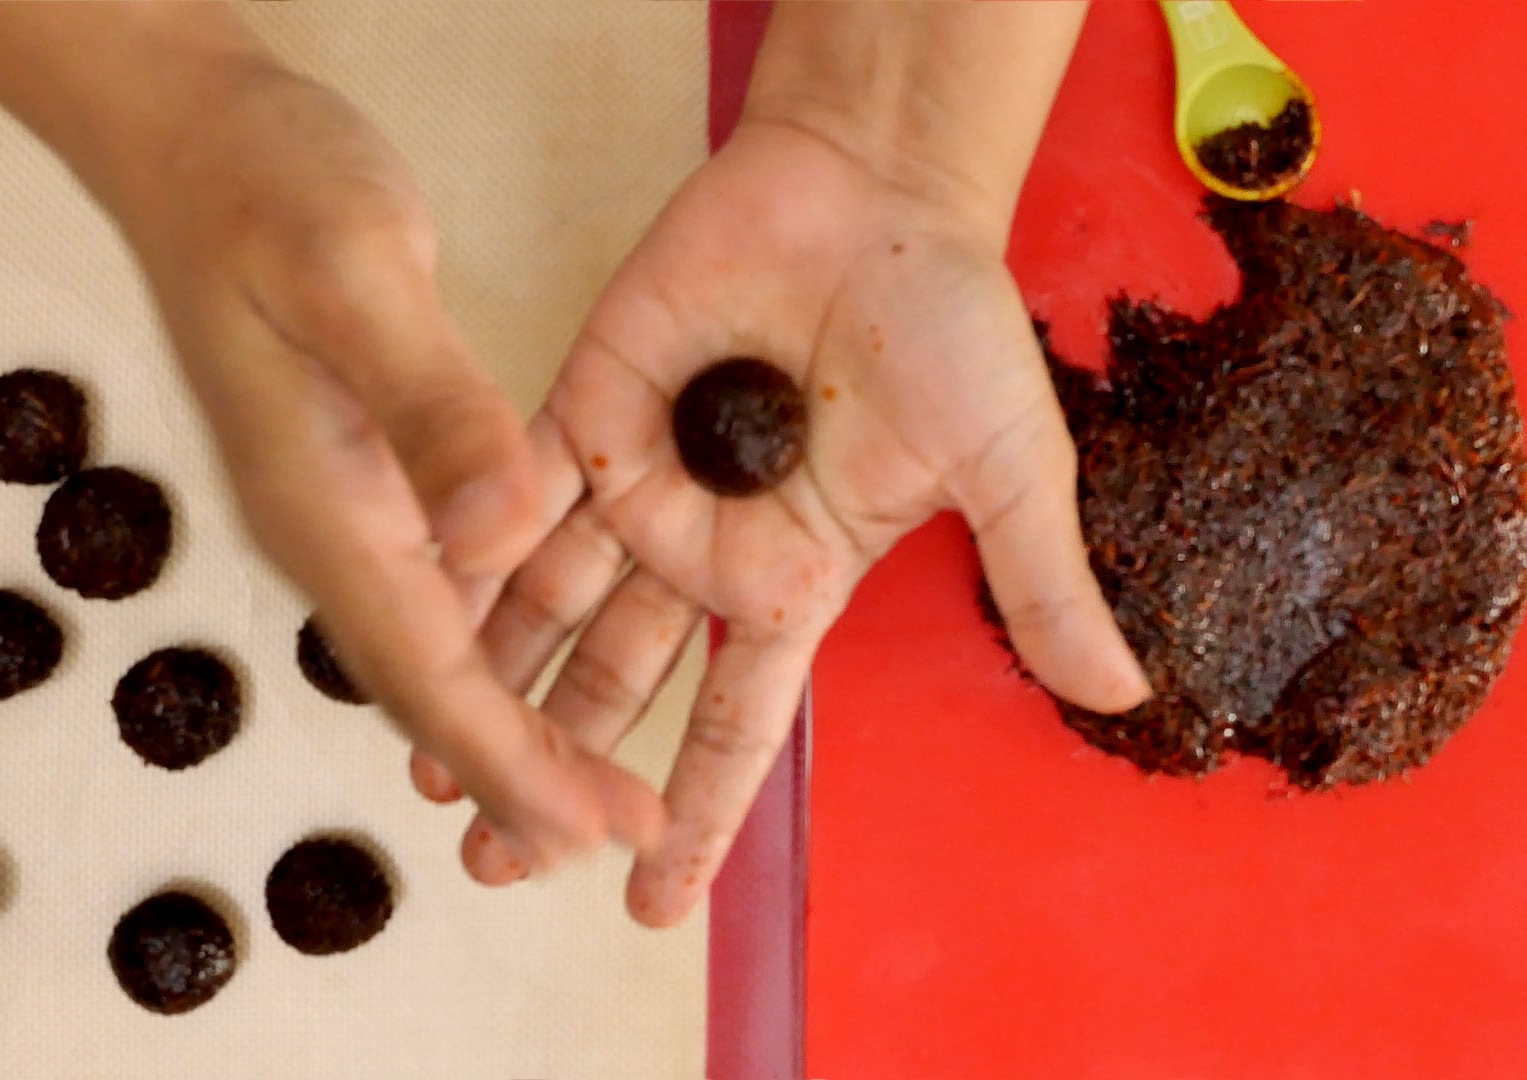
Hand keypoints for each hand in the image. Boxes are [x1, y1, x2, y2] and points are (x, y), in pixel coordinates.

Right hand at [105, 61, 662, 868]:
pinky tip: (543, 665)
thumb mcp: (354, 269)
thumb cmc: (267, 188)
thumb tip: (503, 537)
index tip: (589, 832)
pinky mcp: (368, 474)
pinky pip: (439, 593)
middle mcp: (331, 532)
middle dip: (522, 775)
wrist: (193, 141)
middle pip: (430, 689)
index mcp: (326, 508)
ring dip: (511, 729)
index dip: (509, 760)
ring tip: (599, 789)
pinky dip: (496, 651)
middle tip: (624, 838)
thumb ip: (428, 402)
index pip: (424, 671)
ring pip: (436, 653)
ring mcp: (343, 509)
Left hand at [418, 115, 1150, 925]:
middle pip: (617, 685)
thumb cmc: (947, 322)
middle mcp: (704, 544)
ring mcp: (639, 478)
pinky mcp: (583, 405)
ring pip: (546, 605)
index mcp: (794, 576)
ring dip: (489, 681)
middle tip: (489, 857)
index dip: (694, 817)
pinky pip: (509, 495)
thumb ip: (1038, 582)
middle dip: (553, 769)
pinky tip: (406, 621)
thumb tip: (1121, 695)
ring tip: (424, 766)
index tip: (648, 906)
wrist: (873, 188)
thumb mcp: (1007, 469)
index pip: (735, 723)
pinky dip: (462, 559)